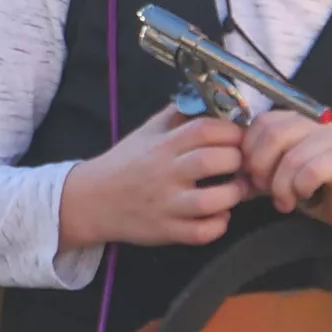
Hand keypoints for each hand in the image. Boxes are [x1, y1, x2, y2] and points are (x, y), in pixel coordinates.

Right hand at [58, 105, 243, 251]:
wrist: (92, 201)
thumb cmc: (125, 163)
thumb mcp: (147, 131)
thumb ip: (178, 114)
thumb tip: (211, 98)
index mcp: (162, 145)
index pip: (204, 129)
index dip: (230, 130)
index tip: (238, 136)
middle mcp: (164, 173)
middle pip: (212, 161)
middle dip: (236, 159)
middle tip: (240, 162)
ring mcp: (165, 205)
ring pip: (210, 201)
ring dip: (233, 195)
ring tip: (236, 189)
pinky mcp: (166, 232)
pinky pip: (201, 233)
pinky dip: (219, 225)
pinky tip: (220, 214)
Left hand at [240, 108, 331, 278]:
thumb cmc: (322, 193)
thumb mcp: (282, 179)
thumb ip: (258, 170)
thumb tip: (229, 171)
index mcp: (298, 123)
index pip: (260, 123)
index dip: (249, 152)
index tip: (252, 178)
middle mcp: (315, 124)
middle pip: (272, 133)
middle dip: (260, 167)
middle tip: (264, 190)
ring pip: (290, 155)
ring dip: (281, 185)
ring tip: (285, 202)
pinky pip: (311, 169)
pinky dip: (301, 188)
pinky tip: (305, 198)